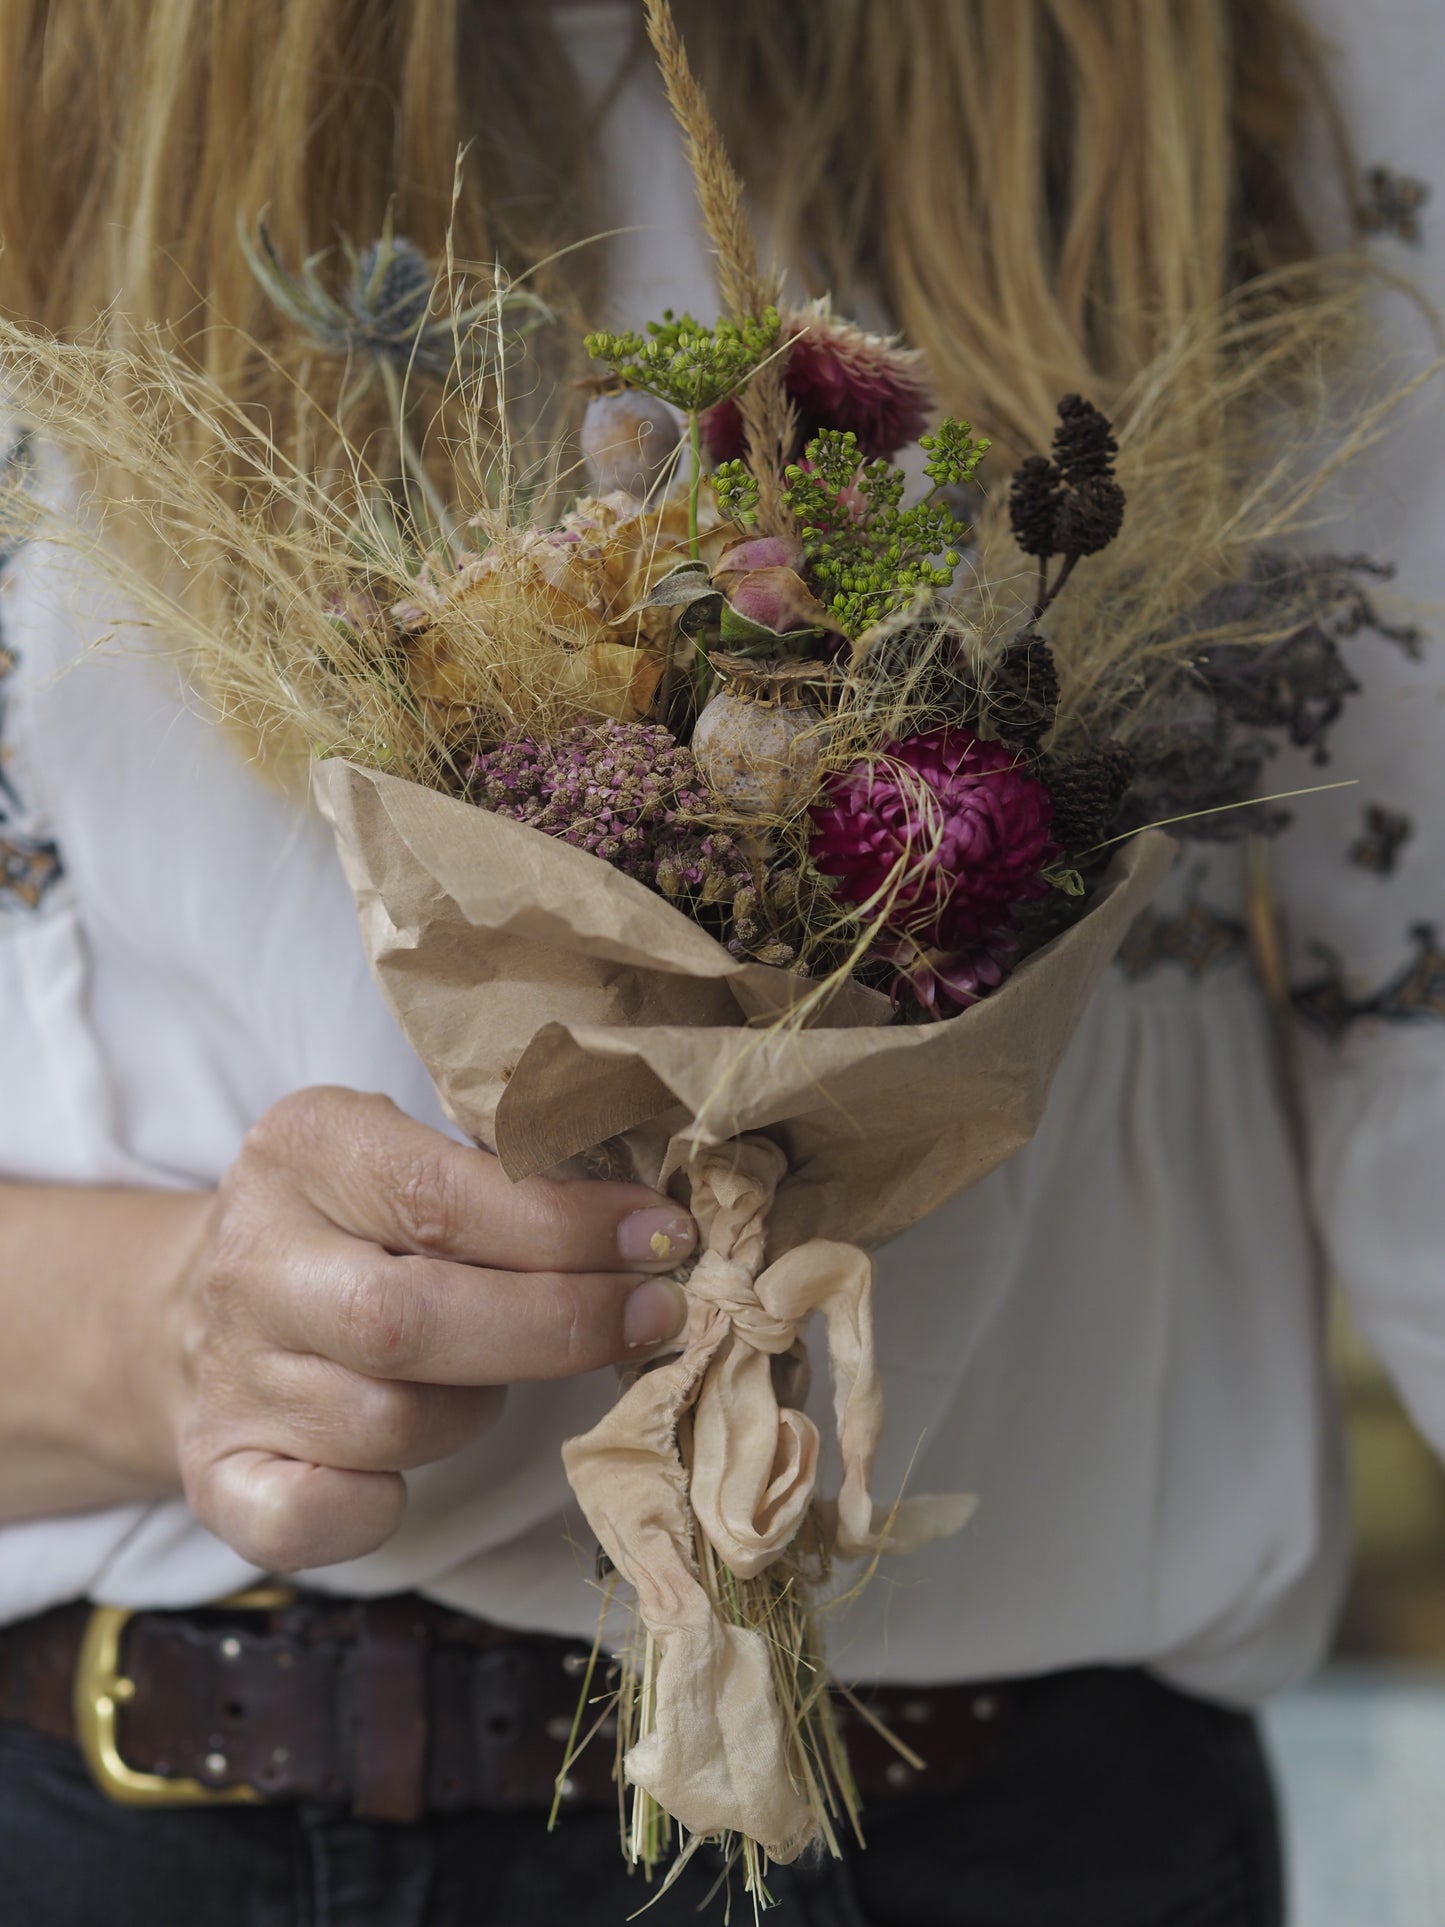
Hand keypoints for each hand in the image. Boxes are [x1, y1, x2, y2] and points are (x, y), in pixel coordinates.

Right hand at [158, 1088, 692, 1571]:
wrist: (206, 1304)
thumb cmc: (361, 1225)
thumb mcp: (415, 1152)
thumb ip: (509, 1174)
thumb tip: (649, 1222)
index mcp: (305, 1149)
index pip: (439, 1195)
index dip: (565, 1226)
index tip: (661, 1237)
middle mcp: (252, 1261)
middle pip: (408, 1319)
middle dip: (556, 1325)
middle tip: (650, 1316)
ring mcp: (227, 1373)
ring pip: (389, 1421)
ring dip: (477, 1409)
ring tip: (494, 1373)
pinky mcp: (214, 1472)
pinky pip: (312, 1517)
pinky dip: (379, 1507)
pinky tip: (407, 1468)